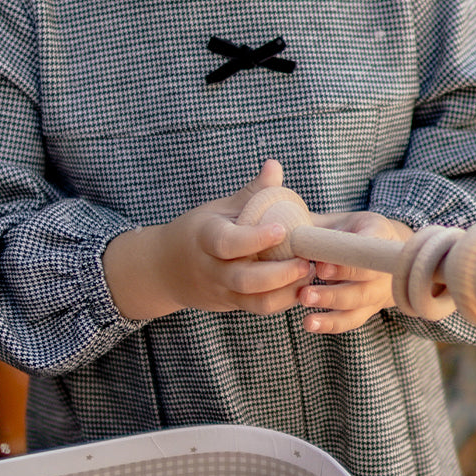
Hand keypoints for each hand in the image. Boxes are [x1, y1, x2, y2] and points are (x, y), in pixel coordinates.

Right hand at [103, 159, 312, 320]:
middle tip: (308, 261)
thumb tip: (275, 165)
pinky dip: (283, 301)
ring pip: (254, 302)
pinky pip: (259, 309)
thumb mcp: (219, 208)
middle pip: (244, 279)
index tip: (282, 230)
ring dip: (286, 291)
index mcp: (205, 238)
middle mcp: (211, 269)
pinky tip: (301, 286)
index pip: (228, 243)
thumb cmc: (199, 230)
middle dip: (279, 274)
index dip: (255, 238)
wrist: (165, 269)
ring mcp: (221, 291)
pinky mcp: (231, 305)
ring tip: (309, 273)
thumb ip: (251, 192)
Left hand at [296, 210, 412, 334]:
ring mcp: (378, 291)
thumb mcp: (344, 219)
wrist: (384, 255)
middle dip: (334, 290)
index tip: (321, 268)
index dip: (346, 262)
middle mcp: (384, 267)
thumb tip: (283, 225)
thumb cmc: (355, 231)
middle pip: (362, 283)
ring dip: (330, 306)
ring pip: (356, 303)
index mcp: (380, 236)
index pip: (368, 250)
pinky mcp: (368, 309)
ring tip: (304, 307)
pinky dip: (331, 323)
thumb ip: (318, 225)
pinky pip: (352, 319)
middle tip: (306, 293)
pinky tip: (309, 324)